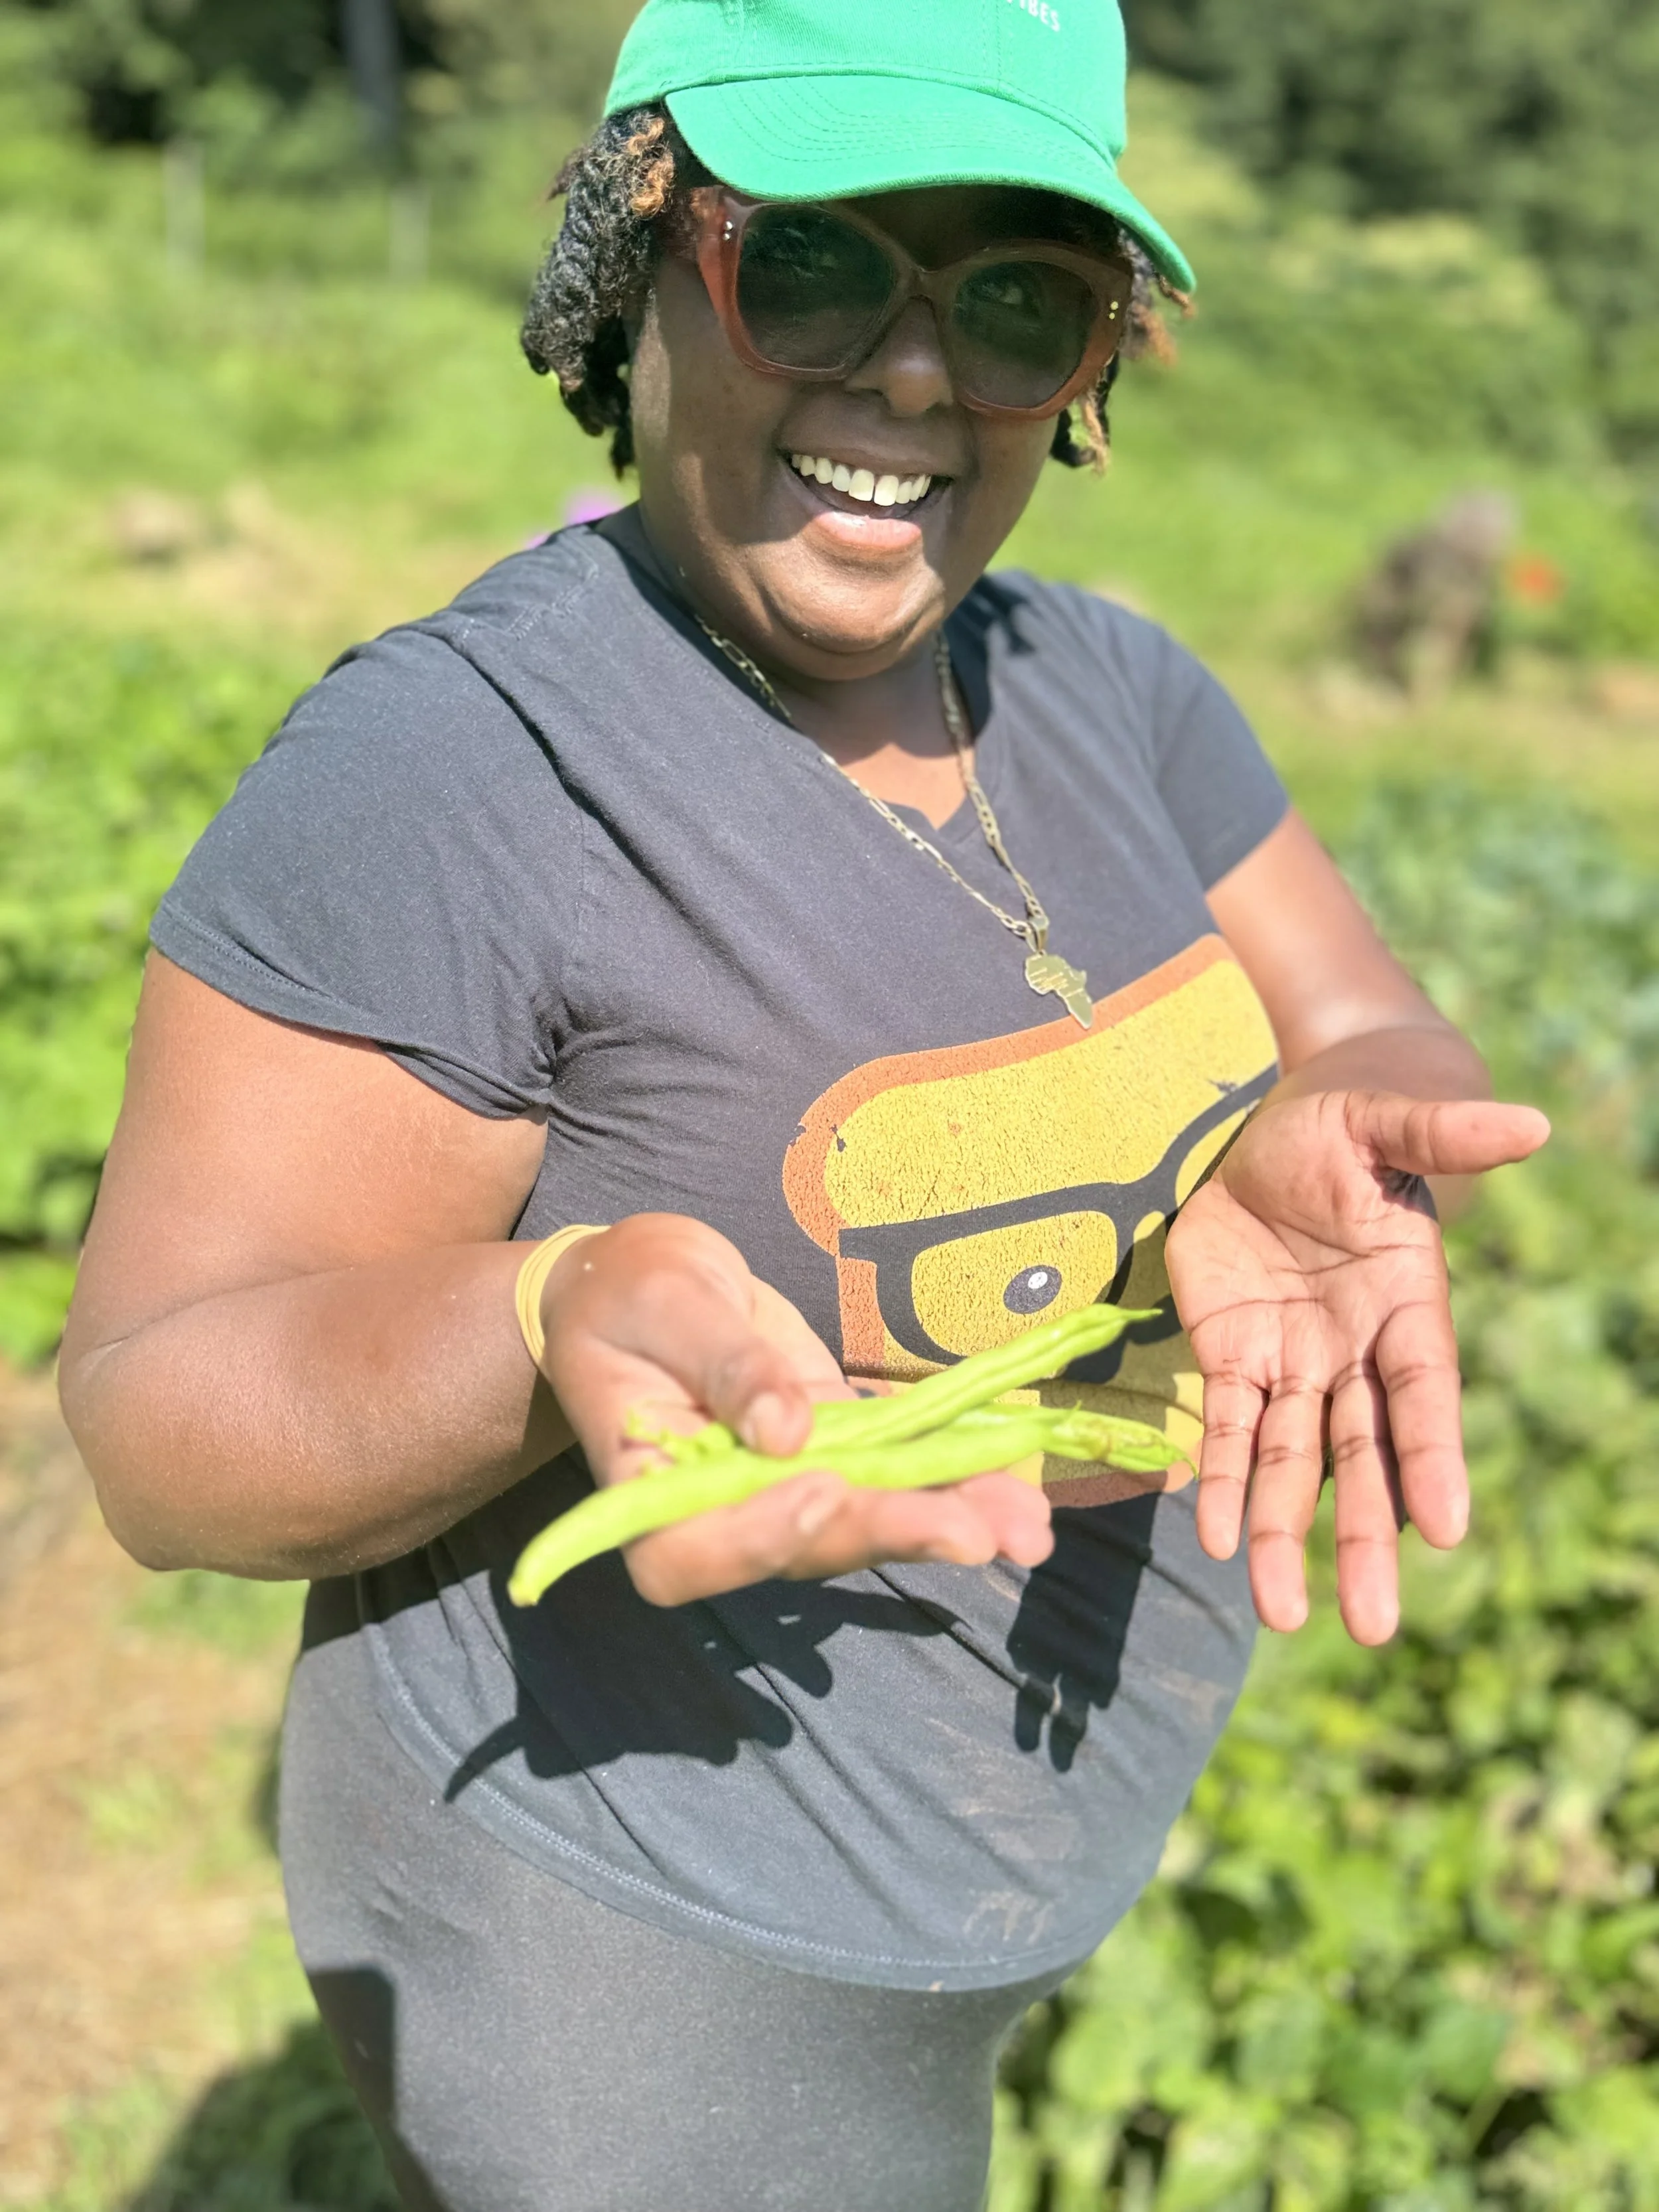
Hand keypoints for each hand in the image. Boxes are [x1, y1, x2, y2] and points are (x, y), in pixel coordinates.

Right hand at [537, 1213, 1053, 1604]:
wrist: (642, 1277)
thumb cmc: (627, 1289)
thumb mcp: (666, 1302)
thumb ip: (722, 1364)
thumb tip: (782, 1432)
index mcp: (646, 1489)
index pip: (690, 1553)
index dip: (758, 1540)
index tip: (820, 1491)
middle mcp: (717, 1511)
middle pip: (800, 1545)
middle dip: (889, 1533)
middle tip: (975, 1534)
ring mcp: (780, 1486)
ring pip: (861, 1520)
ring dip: (945, 1520)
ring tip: (1026, 1529)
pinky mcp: (830, 1452)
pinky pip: (890, 1472)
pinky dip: (953, 1478)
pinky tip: (1016, 1489)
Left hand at [1165, 1091, 1548, 1644]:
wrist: (1273, 1132)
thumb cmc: (1342, 1124)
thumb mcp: (1385, 1121)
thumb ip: (1446, 1131)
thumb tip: (1531, 1124)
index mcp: (1407, 1306)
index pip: (1424, 1394)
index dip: (1433, 1458)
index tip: (1444, 1529)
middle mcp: (1354, 1352)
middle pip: (1362, 1457)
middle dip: (1362, 1538)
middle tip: (1372, 1628)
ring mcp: (1293, 1362)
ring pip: (1290, 1463)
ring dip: (1282, 1535)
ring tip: (1280, 1613)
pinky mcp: (1231, 1355)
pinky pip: (1225, 1429)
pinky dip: (1220, 1482)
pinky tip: (1216, 1541)